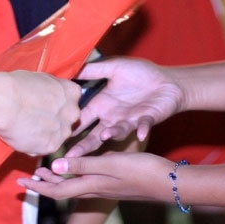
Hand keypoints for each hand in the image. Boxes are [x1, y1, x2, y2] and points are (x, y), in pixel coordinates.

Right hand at [0, 71, 80, 155]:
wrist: (3, 104)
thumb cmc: (17, 86)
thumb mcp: (41, 77)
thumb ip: (52, 88)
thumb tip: (51, 93)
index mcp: (72, 92)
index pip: (73, 98)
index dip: (59, 101)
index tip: (47, 102)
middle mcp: (72, 112)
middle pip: (69, 117)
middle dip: (56, 118)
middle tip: (36, 115)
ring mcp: (63, 131)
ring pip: (59, 134)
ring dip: (47, 132)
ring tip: (27, 126)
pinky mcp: (52, 146)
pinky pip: (46, 147)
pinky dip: (36, 144)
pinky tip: (23, 135)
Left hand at [18, 151, 172, 201]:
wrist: (170, 183)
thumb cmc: (141, 171)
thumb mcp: (110, 165)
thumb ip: (83, 165)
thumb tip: (54, 167)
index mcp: (91, 184)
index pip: (57, 190)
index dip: (39, 186)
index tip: (22, 181)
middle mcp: (95, 187)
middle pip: (63, 189)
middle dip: (44, 184)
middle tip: (28, 175)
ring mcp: (104, 186)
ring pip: (74, 184)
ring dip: (57, 179)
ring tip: (45, 170)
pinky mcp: (113, 181)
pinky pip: (86, 180)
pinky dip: (73, 173)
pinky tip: (77, 163)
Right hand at [65, 58, 182, 156]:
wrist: (168, 81)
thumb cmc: (140, 73)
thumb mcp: (114, 67)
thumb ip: (94, 70)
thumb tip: (70, 69)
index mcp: (102, 104)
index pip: (82, 118)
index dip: (71, 126)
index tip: (56, 136)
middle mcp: (113, 116)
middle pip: (94, 134)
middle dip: (83, 145)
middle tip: (71, 157)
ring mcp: (129, 120)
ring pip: (117, 132)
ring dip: (112, 134)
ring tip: (104, 135)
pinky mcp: (146, 120)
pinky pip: (143, 126)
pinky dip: (142, 129)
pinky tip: (140, 133)